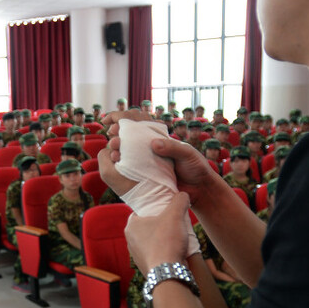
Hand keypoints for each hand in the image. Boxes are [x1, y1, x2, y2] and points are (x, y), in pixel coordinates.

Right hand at [98, 112, 215, 207]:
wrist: (200, 189)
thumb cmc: (197, 167)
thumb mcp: (187, 154)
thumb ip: (172, 147)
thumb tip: (153, 144)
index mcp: (159, 136)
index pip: (137, 121)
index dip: (120, 118)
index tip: (108, 120)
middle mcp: (150, 146)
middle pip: (127, 135)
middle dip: (115, 133)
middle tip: (113, 138)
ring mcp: (147, 161)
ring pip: (125, 151)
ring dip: (115, 149)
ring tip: (115, 153)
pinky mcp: (146, 174)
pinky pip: (129, 167)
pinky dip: (120, 165)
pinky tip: (116, 165)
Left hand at [125, 191, 193, 273]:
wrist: (168, 273)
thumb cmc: (167, 242)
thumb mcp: (175, 215)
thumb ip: (179, 200)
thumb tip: (183, 195)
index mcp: (131, 226)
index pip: (140, 211)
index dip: (154, 208)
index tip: (166, 209)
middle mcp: (130, 241)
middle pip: (147, 227)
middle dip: (160, 224)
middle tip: (173, 223)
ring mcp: (136, 256)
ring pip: (151, 242)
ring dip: (163, 239)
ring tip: (176, 238)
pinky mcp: (145, 267)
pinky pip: (155, 255)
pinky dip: (164, 252)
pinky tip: (174, 252)